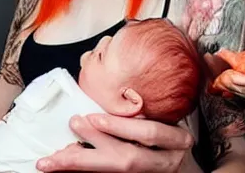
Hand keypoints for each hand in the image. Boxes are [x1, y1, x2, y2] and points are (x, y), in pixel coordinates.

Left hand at [36, 114, 193, 171]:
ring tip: (58, 155)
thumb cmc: (174, 136)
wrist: (186, 168)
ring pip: (118, 172)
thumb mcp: (172, 118)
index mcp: (177, 140)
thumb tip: (113, 81)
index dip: (122, 127)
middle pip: (128, 159)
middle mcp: (166, 161)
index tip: (95, 118)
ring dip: (85, 163)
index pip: (151, 133)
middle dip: (96, 145)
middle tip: (72, 126)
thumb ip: (150, 107)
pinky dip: (87, 172)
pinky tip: (66, 166)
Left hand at [212, 61, 244, 119]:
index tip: (218, 55)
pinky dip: (234, 86)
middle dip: (220, 72)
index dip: (228, 65)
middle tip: (207, 58)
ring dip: (225, 79)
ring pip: (238, 91)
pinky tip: (228, 83)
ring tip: (212, 68)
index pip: (240, 78)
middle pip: (234, 85)